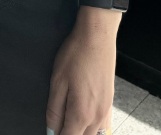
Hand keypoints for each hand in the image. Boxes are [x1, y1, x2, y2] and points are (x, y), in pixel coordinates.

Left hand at [46, 7, 118, 134]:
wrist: (97, 35)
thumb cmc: (77, 54)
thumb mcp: (58, 81)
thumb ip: (54, 110)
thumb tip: (51, 130)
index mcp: (81, 114)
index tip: (51, 132)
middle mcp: (97, 116)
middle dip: (68, 134)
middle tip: (58, 125)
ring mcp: (106, 110)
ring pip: (94, 134)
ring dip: (81, 132)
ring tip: (68, 123)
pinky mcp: (110, 101)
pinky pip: (103, 126)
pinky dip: (93, 128)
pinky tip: (84, 120)